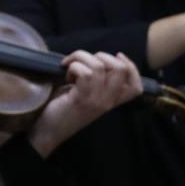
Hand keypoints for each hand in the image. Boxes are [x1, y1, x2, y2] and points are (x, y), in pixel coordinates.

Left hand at [26, 51, 141, 157]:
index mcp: (112, 101)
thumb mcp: (85, 92)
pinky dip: (73, 66)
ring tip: (70, 68)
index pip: (136, 87)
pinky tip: (66, 76)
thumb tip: (96, 58)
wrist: (48, 130)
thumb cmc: (62, 107)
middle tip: (83, 62)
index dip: (131, 66)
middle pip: (121, 69)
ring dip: (81, 58)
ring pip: (99, 66)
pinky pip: (84, 73)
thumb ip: (96, 80)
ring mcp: (97, 101)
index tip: (117, 55)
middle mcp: (108, 101)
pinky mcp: (82, 99)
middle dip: (101, 55)